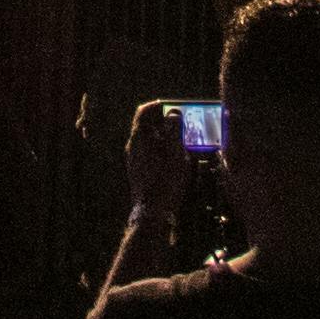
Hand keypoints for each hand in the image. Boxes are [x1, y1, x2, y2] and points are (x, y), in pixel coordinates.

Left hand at [122, 97, 199, 216]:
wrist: (153, 212)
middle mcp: (134, 147)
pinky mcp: (140, 174)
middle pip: (148, 127)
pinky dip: (164, 152)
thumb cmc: (165, 179)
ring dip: (167, 139)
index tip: (173, 107)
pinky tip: (179, 160)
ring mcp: (135, 161)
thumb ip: (174, 129)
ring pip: (151, 142)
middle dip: (166, 123)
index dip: (158, 106)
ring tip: (186, 142)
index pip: (143, 112)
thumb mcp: (175, 150)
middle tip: (184, 125)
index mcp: (139, 137)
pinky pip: (152, 156)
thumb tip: (173, 113)